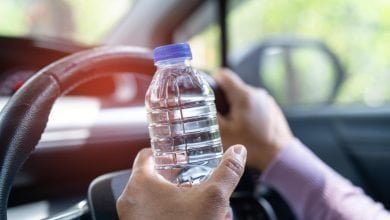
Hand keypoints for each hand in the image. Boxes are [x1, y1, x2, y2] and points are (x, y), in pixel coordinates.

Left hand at [117, 145, 246, 219]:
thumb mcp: (213, 199)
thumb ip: (227, 171)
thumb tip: (237, 152)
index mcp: (140, 184)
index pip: (146, 154)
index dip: (164, 151)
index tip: (178, 153)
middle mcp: (130, 200)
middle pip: (151, 176)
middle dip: (175, 177)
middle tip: (191, 177)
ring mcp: (131, 218)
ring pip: (151, 197)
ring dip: (173, 195)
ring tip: (194, 200)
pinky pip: (150, 214)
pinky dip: (167, 211)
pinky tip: (189, 217)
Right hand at [215, 69, 293, 170]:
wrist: (279, 156)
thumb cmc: (252, 146)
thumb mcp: (223, 133)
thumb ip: (210, 116)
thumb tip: (200, 106)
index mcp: (243, 95)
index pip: (223, 75)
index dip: (212, 82)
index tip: (207, 95)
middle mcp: (256, 93)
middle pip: (233, 87)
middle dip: (224, 100)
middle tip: (219, 118)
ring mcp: (266, 100)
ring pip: (243, 96)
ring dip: (236, 107)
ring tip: (234, 126)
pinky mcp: (272, 108)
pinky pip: (254, 104)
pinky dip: (248, 113)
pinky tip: (247, 128)